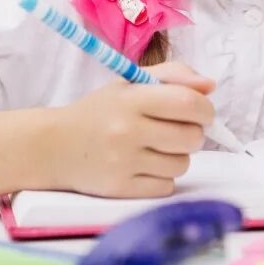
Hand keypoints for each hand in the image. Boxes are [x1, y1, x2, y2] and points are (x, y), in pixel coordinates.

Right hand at [44, 61, 215, 197]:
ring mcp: (123, 162)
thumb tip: (210, 86)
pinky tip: (144, 166)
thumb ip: (173, 75)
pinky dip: (162, 178)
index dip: (204, 109)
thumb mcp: (128, 82)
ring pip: (182, 164)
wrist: (53, 146)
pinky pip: (166, 186)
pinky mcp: (121, 188)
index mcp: (131, 99)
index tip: (200, 112)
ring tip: (155, 148)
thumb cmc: (97, 112)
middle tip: (176, 130)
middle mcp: (127, 131)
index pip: (189, 103)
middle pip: (191, 137)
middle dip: (193, 133)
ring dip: (176, 157)